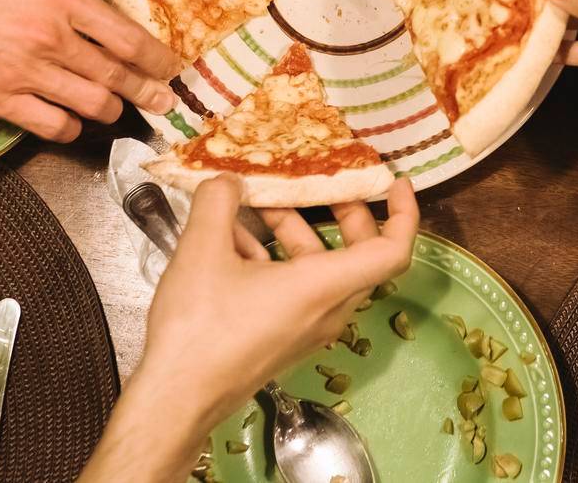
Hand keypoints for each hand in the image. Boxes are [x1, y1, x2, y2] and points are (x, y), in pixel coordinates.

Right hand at [0, 0, 179, 139]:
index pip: (128, 38)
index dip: (157, 60)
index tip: (172, 69)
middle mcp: (51, 37)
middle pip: (117, 77)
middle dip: (146, 93)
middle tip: (161, 103)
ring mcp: (23, 72)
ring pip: (90, 106)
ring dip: (109, 111)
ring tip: (115, 110)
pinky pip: (50, 126)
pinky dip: (68, 128)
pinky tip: (71, 122)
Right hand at [135, 176, 418, 418]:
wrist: (174, 399)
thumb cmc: (198, 330)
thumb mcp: (202, 249)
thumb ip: (218, 200)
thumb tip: (226, 179)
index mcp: (323, 288)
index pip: (392, 251)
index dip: (403, 212)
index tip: (395, 181)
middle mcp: (326, 310)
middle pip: (358, 253)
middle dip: (343, 211)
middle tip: (322, 181)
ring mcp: (305, 327)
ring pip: (319, 267)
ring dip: (295, 230)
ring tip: (255, 202)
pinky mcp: (282, 336)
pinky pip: (294, 287)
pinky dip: (273, 257)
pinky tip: (231, 239)